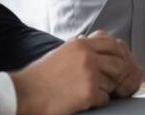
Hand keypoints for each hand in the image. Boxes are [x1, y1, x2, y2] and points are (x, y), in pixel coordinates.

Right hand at [12, 34, 141, 114]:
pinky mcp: (89, 91)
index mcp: (80, 43)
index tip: (117, 65)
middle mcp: (87, 55)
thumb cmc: (41, 77)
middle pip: (119, 63)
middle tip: (112, 84)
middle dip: (118, 76)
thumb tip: (99, 49)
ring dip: (106, 90)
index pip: (112, 43)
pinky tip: (84, 101)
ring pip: (113, 82)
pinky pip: (106, 98)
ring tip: (90, 92)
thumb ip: (82, 49)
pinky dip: (98, 102)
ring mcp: (89, 72)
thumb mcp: (62, 53)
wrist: (25, 93)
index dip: (118, 56)